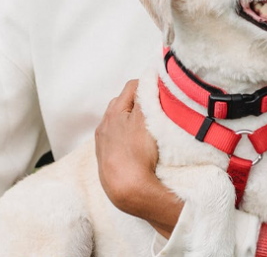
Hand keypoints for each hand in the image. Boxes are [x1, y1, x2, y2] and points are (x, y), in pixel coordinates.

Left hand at [95, 79, 182, 237]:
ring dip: (133, 121)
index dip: (149, 85)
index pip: (132, 86)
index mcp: (112, 111)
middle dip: (140, 102)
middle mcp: (104, 125)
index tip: (163, 91)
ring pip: (120, 123)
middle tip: (158, 108)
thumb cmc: (137, 151)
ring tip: (150, 128)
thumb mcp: (146, 117)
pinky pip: (118, 140)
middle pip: (124, 103)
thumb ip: (147, 94)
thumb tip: (150, 76)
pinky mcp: (106, 160)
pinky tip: (139, 146)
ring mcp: (103, 144)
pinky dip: (129, 137)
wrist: (127, 190)